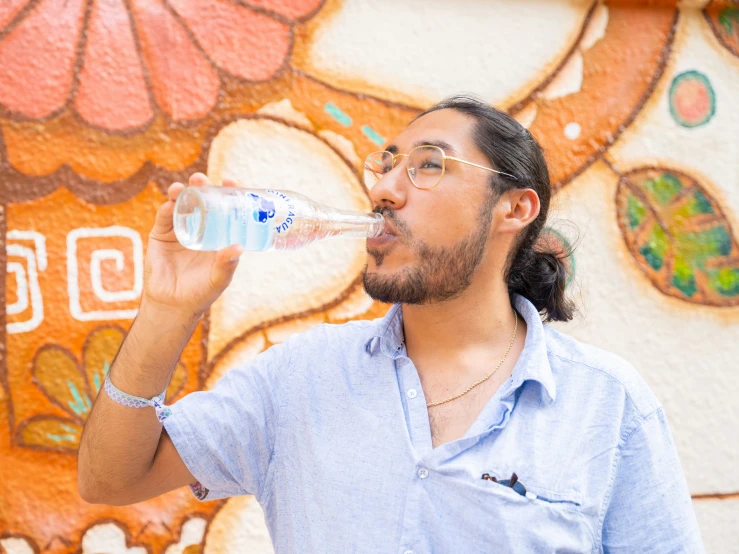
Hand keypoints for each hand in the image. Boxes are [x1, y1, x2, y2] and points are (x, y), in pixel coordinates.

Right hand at [141, 173, 243, 319]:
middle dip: (202, 186)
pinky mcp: (161, 235)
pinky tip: (170, 204)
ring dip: (181, 192)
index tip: (230, 182)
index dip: (228, 193)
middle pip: (202, 200)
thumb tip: (238, 247)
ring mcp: (180, 229)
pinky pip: (164, 218)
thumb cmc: (201, 292)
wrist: (173, 305)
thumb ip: (227, 264)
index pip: (225, 207)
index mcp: (218, 233)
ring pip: (181, 204)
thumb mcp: (219, 279)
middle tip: (202, 179)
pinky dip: (167, 209)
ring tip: (182, 188)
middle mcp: (200, 227)